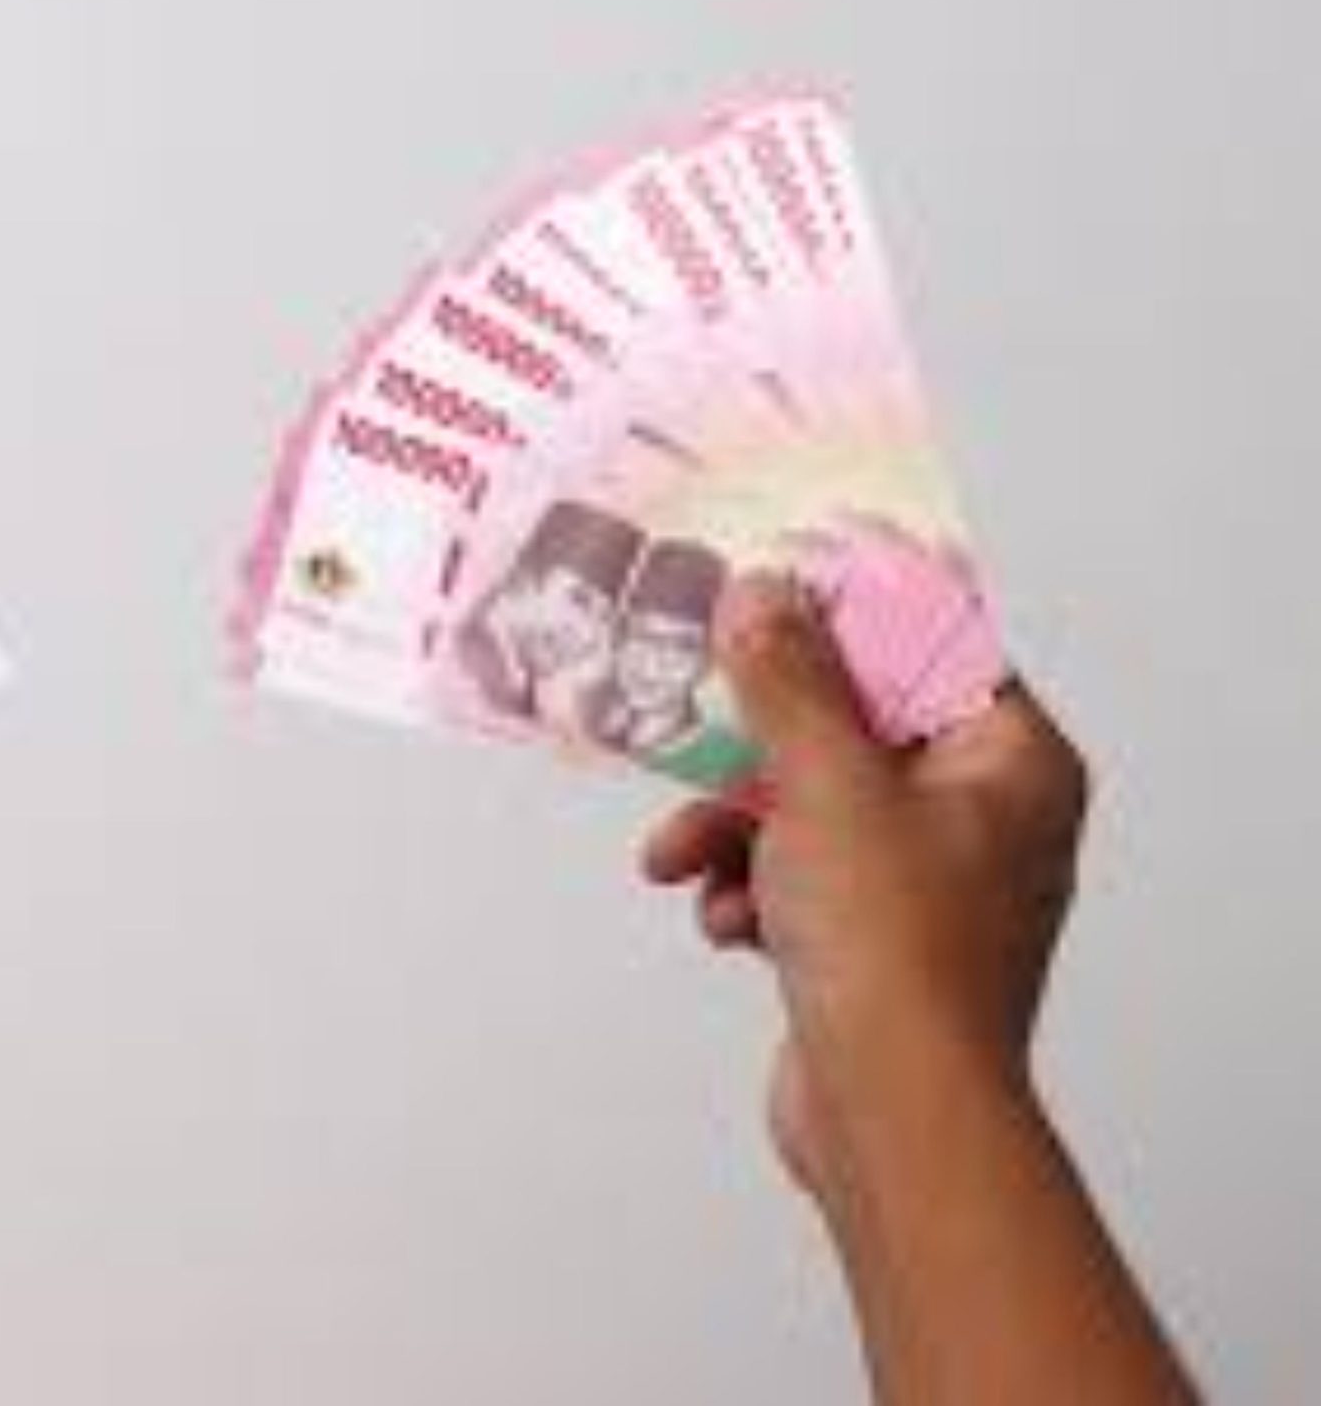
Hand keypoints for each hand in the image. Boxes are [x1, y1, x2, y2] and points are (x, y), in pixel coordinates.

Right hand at [639, 574, 1088, 1199]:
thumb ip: (789, 679)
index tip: (769, 583)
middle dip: (757, 744)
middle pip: (854, 728)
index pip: (933, 647)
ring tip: (682, 854)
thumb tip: (765, 596)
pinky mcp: (879, 944)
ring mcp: (932, 886)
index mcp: (1014, 764)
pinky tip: (721, 919)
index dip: (846, 613)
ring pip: (811, 808)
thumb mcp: (825, 782)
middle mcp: (986, 819)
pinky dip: (750, 889)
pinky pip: (800, 879)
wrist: (892, 1112)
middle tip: (693, 712)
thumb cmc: (897, 948)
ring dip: (732, 826)